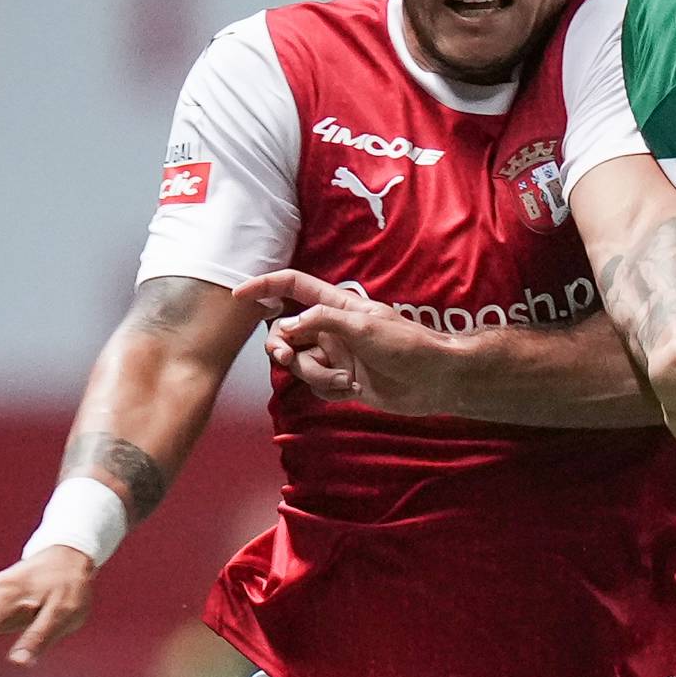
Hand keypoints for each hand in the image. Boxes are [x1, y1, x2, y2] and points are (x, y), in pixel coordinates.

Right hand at [234, 269, 459, 413]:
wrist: (436, 381)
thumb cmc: (408, 345)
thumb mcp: (364, 325)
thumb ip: (321, 320)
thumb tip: (287, 326)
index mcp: (337, 305)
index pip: (293, 287)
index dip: (265, 287)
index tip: (239, 295)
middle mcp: (331, 329)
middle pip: (285, 332)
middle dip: (281, 345)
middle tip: (285, 355)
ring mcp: (336, 355)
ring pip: (299, 363)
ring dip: (315, 374)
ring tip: (345, 379)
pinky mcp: (342, 380)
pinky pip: (315, 386)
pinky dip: (328, 389)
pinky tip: (353, 390)